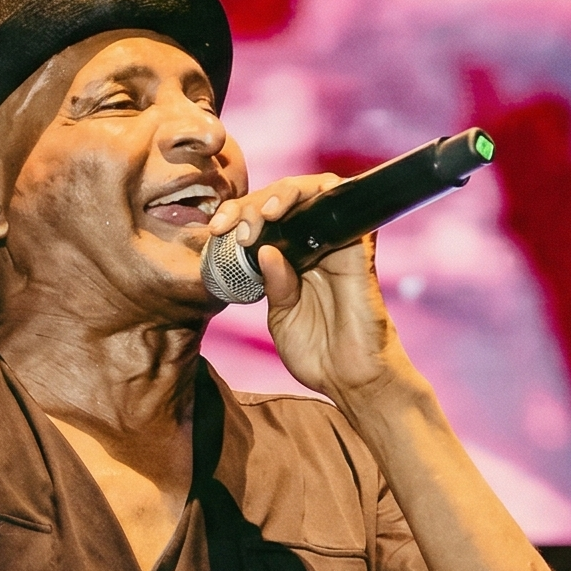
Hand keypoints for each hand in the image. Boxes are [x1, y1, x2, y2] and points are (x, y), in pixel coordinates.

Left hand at [206, 175, 418, 404]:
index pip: (261, 221)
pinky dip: (313, 196)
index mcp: (289, 260)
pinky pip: (342, 204)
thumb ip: (272, 283)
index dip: (235, 217)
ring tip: (260, 215)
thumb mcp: (280, 316)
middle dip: (250, 204)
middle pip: (281, 200)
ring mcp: (336, 242)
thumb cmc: (316, 352)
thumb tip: (263, 249)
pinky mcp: (357, 246)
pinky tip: (283, 212)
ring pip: (310, 191)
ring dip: (280, 194)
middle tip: (231, 227)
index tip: (214, 231)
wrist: (351, 379)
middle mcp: (312, 244)